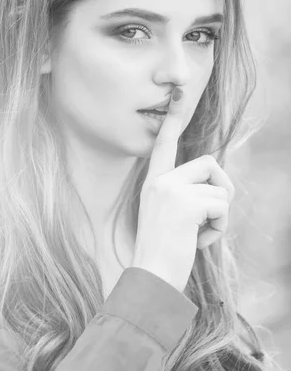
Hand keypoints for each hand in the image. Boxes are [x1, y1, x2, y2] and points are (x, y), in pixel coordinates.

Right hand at [131, 88, 233, 292]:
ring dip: (220, 214)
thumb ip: (186, 196)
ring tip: (201, 233)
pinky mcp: (184, 202)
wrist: (149, 278)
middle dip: (222, 187)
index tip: (179, 91)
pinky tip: (201, 241)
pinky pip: (221, 205)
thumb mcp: (171, 217)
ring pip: (220, 187)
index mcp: (155, 182)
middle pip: (210, 162)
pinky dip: (219, 227)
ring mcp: (170, 189)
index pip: (165, 144)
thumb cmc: (162, 253)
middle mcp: (160, 180)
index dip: (174, 118)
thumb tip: (216, 186)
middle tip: (213, 213)